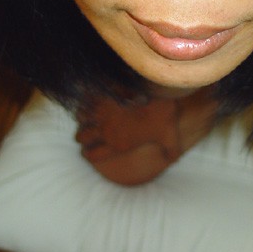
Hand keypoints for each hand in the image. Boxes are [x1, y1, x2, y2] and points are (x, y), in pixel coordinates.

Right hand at [75, 89, 217, 185]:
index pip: (92, 155)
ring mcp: (101, 111)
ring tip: (88, 112)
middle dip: (82, 135)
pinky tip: (91, 95)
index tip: (87, 150)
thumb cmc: (166, 116)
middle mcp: (105, 130)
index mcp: (118, 144)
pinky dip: (86, 97)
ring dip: (83, 115)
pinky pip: (85, 98)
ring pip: (80, 116)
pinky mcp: (101, 93)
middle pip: (81, 137)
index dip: (88, 154)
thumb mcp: (171, 138)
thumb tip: (172, 160)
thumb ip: (171, 152)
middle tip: (88, 131)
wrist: (162, 90)